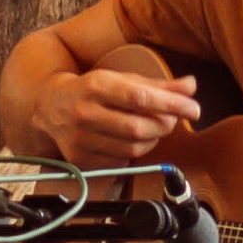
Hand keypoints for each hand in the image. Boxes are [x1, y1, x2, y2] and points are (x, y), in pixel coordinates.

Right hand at [37, 69, 201, 168]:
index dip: (172, 105)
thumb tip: (191, 86)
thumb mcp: (122, 80)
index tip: (194, 109)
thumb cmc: (91, 90)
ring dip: (152, 140)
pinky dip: (134, 152)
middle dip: (164, 125)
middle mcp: (85, 113)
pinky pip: (120, 161)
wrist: (48, 107)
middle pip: (138, 128)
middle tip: (171, 119)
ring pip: (131, 148)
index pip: (141, 98)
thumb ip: (157, 85)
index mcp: (96, 86)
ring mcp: (81, 139)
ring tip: (153, 129)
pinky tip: (132, 140)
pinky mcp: (81, 159)